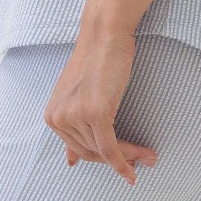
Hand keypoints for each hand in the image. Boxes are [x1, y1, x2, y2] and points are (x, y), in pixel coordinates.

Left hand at [44, 27, 158, 183]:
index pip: (79, 150)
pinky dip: (124, 162)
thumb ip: (72, 127)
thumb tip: (71, 161)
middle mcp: (58, 119)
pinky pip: (111, 148)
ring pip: (105, 151)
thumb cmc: (97, 61)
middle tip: (141, 162)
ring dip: (130, 157)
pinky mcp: (95, 114)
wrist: (105, 35)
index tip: (123, 164)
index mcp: (52, 116)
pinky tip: (138, 166)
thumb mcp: (77, 97)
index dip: (103, 160)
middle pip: (92, 154)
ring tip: (149, 156)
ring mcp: (75, 117)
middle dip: (118, 161)